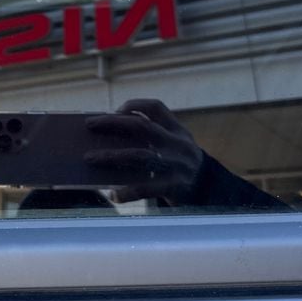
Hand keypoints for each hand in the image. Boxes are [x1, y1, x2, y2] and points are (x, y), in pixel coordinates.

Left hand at [84, 98, 204, 203]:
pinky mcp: (175, 187)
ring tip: (90, 158)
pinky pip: (146, 188)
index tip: (116, 110)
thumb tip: (110, 138)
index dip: (134, 105)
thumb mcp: (177, 145)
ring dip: (111, 156)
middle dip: (112, 123)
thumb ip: (155, 138)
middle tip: (90, 125)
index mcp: (178, 131)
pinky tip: (113, 195)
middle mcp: (178, 144)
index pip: (156, 107)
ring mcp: (177, 165)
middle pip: (141, 126)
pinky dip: (126, 192)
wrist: (211, 191)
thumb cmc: (181, 165)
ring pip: (139, 155)